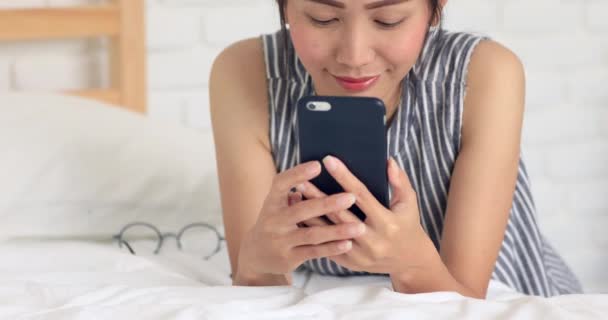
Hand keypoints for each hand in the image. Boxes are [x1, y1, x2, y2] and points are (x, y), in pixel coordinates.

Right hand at [235, 160, 365, 282]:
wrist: (256, 255)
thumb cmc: (275, 221)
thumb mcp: (277, 205)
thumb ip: (294, 192)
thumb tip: (314, 173)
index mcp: (271, 202)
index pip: (281, 184)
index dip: (298, 174)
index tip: (318, 165)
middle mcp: (274, 221)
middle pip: (302, 211)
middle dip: (327, 204)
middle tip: (351, 197)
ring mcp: (281, 241)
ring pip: (312, 234)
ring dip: (337, 231)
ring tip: (359, 227)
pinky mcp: (289, 258)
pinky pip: (314, 252)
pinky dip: (331, 248)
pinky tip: (348, 243)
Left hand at [295, 156, 434, 276]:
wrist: (407, 260)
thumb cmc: (407, 224)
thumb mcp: (409, 203)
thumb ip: (400, 181)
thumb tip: (388, 160)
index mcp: (387, 224)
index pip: (362, 196)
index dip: (344, 177)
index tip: (329, 160)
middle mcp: (372, 241)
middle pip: (339, 215)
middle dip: (319, 196)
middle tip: (301, 180)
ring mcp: (359, 255)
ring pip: (328, 232)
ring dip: (310, 214)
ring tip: (295, 197)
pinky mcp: (349, 262)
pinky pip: (326, 245)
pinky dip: (312, 231)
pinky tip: (300, 217)